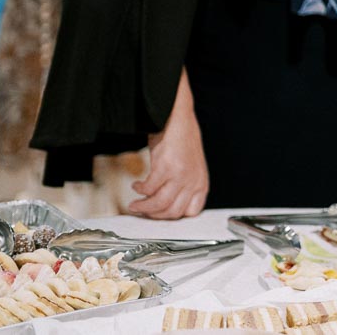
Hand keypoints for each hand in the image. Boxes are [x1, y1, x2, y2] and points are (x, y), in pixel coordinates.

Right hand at [128, 103, 208, 218]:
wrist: (178, 121)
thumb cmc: (182, 144)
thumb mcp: (191, 169)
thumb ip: (184, 187)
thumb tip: (166, 206)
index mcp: (202, 184)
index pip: (191, 212)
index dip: (173, 216)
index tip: (159, 214)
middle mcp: (193, 182)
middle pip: (172, 212)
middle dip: (153, 215)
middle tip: (142, 210)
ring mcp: (181, 175)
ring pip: (159, 204)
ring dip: (143, 207)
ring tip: (134, 204)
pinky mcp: (166, 167)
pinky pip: (149, 189)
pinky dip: (140, 190)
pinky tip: (137, 185)